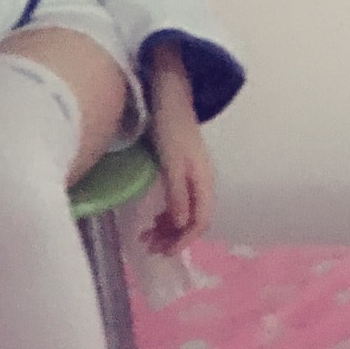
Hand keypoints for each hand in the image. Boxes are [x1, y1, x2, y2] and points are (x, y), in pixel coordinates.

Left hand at [142, 50, 213, 255]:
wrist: (169, 96)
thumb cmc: (170, 127)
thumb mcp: (172, 162)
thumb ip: (177, 193)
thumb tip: (181, 224)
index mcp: (204, 182)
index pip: (200, 221)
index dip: (183, 240)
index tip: (163, 252)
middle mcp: (201, 183)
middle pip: (192, 220)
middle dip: (172, 237)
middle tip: (149, 248)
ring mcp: (191, 177)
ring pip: (183, 212)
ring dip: (166, 228)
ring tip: (145, 238)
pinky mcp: (180, 170)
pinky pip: (176, 201)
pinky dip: (164, 214)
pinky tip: (151, 220)